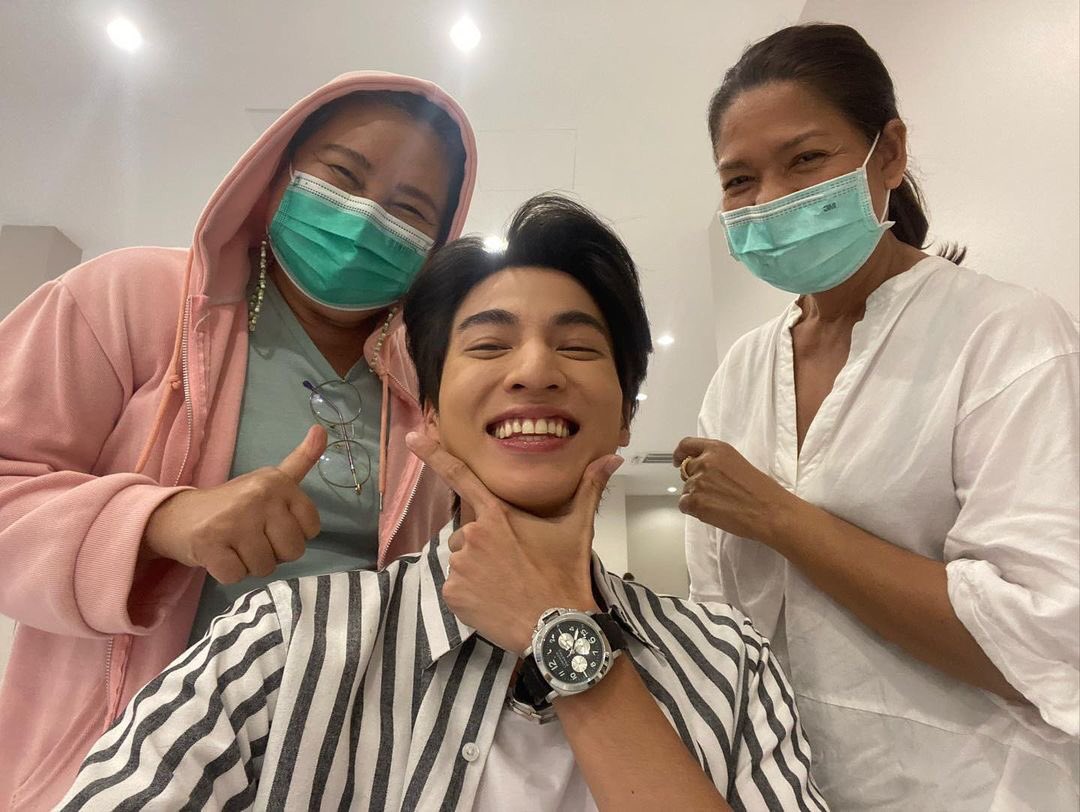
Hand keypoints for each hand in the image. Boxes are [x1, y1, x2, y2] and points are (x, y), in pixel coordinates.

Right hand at [143, 425, 325, 583]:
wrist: (179, 515)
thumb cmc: (233, 502)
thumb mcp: (270, 480)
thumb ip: (301, 461)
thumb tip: (323, 430)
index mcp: (278, 482)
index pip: (312, 528)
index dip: (293, 534)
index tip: (273, 524)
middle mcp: (259, 496)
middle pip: (292, 551)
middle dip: (274, 553)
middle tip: (251, 538)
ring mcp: (234, 519)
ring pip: (266, 567)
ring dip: (249, 564)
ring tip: (234, 545)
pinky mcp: (210, 543)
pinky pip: (237, 576)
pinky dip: (228, 573)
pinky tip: (219, 555)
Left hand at [406, 431, 622, 653]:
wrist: (556, 627)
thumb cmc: (565, 573)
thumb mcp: (577, 529)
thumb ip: (589, 489)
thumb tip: (612, 458)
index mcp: (497, 515)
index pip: (461, 477)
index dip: (434, 455)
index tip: (412, 437)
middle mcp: (472, 535)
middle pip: (468, 532)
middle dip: (484, 544)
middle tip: (513, 564)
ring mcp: (460, 566)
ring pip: (462, 560)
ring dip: (477, 569)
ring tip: (506, 585)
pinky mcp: (452, 594)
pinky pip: (456, 587)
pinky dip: (470, 594)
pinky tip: (494, 601)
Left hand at [674, 437, 796, 545]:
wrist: (770, 512)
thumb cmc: (762, 491)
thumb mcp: (738, 464)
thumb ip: (717, 463)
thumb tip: (702, 472)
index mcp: (717, 449)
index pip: (687, 445)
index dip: (680, 453)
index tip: (678, 460)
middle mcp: (705, 462)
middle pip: (686, 471)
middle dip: (694, 481)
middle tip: (711, 492)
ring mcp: (698, 482)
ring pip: (686, 490)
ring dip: (696, 498)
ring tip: (719, 505)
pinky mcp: (695, 502)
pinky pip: (684, 505)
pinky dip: (693, 510)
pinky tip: (712, 512)